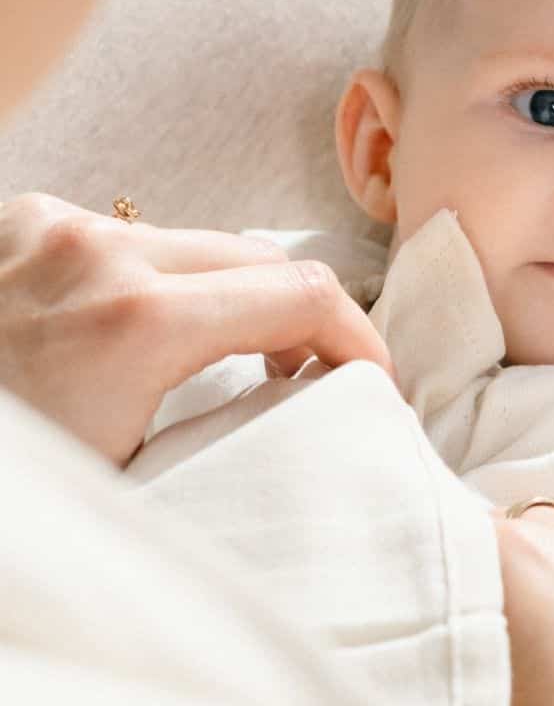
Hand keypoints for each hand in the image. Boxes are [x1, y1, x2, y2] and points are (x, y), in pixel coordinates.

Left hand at [0, 191, 396, 465]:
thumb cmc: (23, 485)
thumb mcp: (137, 477)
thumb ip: (230, 425)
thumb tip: (304, 406)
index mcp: (139, 322)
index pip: (304, 293)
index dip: (359, 340)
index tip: (367, 385)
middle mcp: (98, 252)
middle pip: (258, 257)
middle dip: (300, 318)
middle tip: (307, 380)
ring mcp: (47, 226)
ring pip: (194, 243)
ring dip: (225, 296)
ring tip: (223, 363)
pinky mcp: (16, 220)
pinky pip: (123, 237)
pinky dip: (153, 278)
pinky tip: (135, 334)